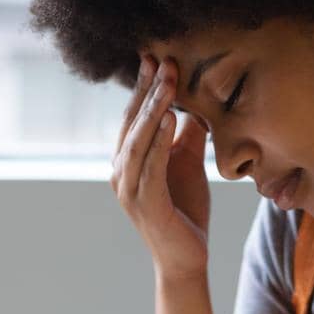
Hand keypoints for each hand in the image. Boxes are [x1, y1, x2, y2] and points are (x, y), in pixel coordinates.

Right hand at [111, 54, 210, 280]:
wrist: (186, 258)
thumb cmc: (185, 211)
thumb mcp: (187, 162)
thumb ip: (185, 134)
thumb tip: (193, 101)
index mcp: (127, 159)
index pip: (135, 115)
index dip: (144, 85)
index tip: (157, 55)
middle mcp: (120, 171)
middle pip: (133, 122)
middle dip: (148, 89)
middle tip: (163, 58)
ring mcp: (128, 188)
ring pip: (139, 140)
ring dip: (154, 108)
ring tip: (168, 81)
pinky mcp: (145, 204)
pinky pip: (150, 166)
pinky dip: (159, 140)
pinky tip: (170, 117)